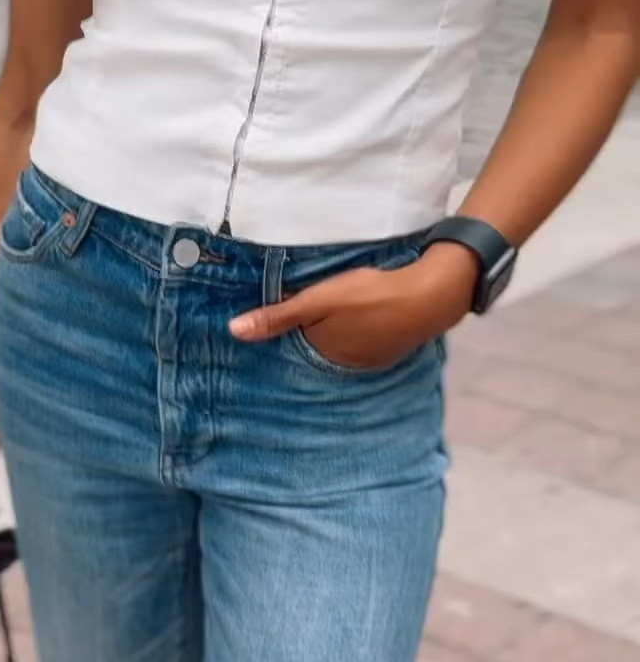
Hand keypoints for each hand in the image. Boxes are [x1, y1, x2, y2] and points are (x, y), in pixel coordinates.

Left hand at [230, 244, 478, 368]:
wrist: (429, 297)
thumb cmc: (368, 296)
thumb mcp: (317, 301)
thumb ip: (277, 317)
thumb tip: (233, 332)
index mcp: (321, 353)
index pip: (294, 338)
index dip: (291, 319)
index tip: (294, 301)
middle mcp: (343, 365)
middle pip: (318, 342)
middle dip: (314, 327)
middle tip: (324, 299)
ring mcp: (369, 360)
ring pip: (343, 343)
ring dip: (340, 328)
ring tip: (345, 305)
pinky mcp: (390, 350)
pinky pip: (365, 341)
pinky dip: (362, 329)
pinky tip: (367, 312)